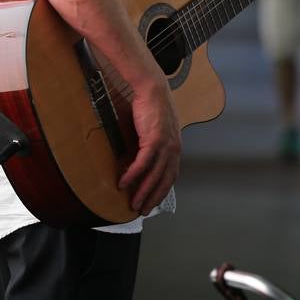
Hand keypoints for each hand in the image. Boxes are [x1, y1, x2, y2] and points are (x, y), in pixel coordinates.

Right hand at [117, 80, 181, 215]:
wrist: (152, 89)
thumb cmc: (152, 107)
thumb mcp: (155, 130)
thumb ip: (152, 145)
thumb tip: (141, 159)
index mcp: (175, 147)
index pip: (171, 176)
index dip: (161, 191)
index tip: (152, 202)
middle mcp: (174, 148)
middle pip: (164, 181)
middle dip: (153, 198)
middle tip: (142, 210)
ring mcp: (166, 145)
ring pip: (154, 176)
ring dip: (142, 192)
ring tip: (133, 203)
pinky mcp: (154, 139)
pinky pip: (142, 163)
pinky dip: (133, 175)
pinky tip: (123, 183)